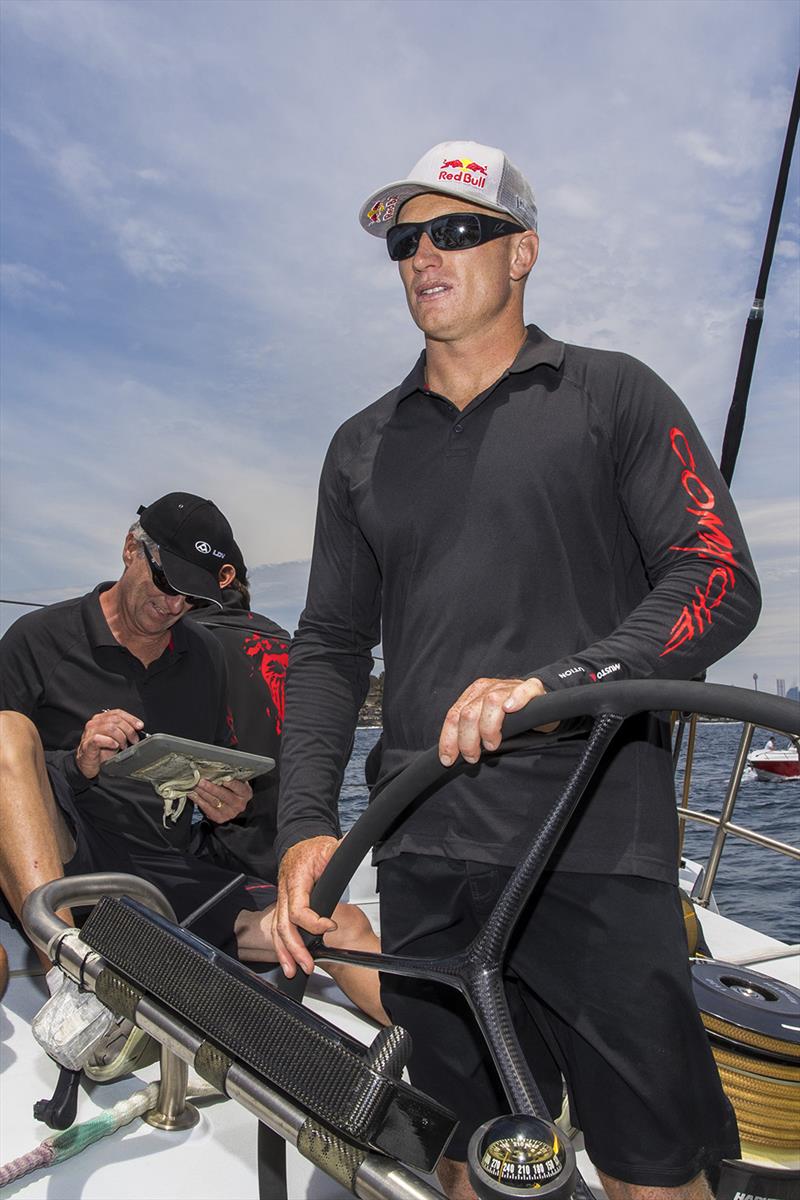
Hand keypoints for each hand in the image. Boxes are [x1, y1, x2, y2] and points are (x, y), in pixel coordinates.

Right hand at [76, 708, 144, 778]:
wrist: (89, 764)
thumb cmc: (102, 751)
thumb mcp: (116, 738)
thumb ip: (124, 730)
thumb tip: (138, 727)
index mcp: (101, 719)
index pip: (118, 713)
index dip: (131, 718)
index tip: (140, 726)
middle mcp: (94, 723)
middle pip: (116, 720)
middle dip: (129, 730)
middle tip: (134, 740)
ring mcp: (89, 733)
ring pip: (110, 728)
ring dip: (121, 738)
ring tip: (123, 746)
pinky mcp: (87, 744)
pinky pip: (99, 739)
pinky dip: (110, 742)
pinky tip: (115, 746)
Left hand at [189, 777, 251, 823]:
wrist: (234, 807)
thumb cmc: (234, 791)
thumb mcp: (238, 783)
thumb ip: (232, 778)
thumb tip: (218, 769)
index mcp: (245, 794)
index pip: (239, 788)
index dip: (232, 784)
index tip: (224, 779)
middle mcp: (238, 804)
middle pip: (223, 795)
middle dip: (211, 788)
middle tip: (201, 781)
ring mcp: (229, 812)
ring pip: (213, 801)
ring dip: (202, 793)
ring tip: (194, 785)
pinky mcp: (219, 818)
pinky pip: (207, 809)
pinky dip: (198, 800)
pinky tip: (192, 794)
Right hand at [272, 836, 339, 976]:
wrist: (299, 846)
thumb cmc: (312, 849)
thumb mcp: (329, 847)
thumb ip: (340, 850)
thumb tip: (352, 846)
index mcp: (295, 881)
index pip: (298, 909)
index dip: (313, 922)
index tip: (331, 925)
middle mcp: (284, 893)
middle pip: (284, 925)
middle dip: (294, 948)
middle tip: (307, 965)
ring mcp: (281, 901)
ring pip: (277, 930)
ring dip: (285, 952)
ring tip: (293, 970)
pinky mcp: (283, 906)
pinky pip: (278, 928)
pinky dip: (282, 946)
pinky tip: (288, 959)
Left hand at [438, 676, 556, 766]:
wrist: (538, 705)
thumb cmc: (509, 718)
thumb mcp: (483, 724)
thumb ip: (468, 733)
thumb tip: (451, 756)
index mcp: (473, 695)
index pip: (453, 715)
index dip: (449, 739)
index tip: (449, 759)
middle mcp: (488, 688)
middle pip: (469, 713)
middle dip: (467, 740)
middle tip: (473, 756)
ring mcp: (509, 687)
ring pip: (491, 702)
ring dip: (489, 727)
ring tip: (492, 743)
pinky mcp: (531, 688)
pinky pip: (523, 690)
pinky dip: (515, 699)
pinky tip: (511, 709)